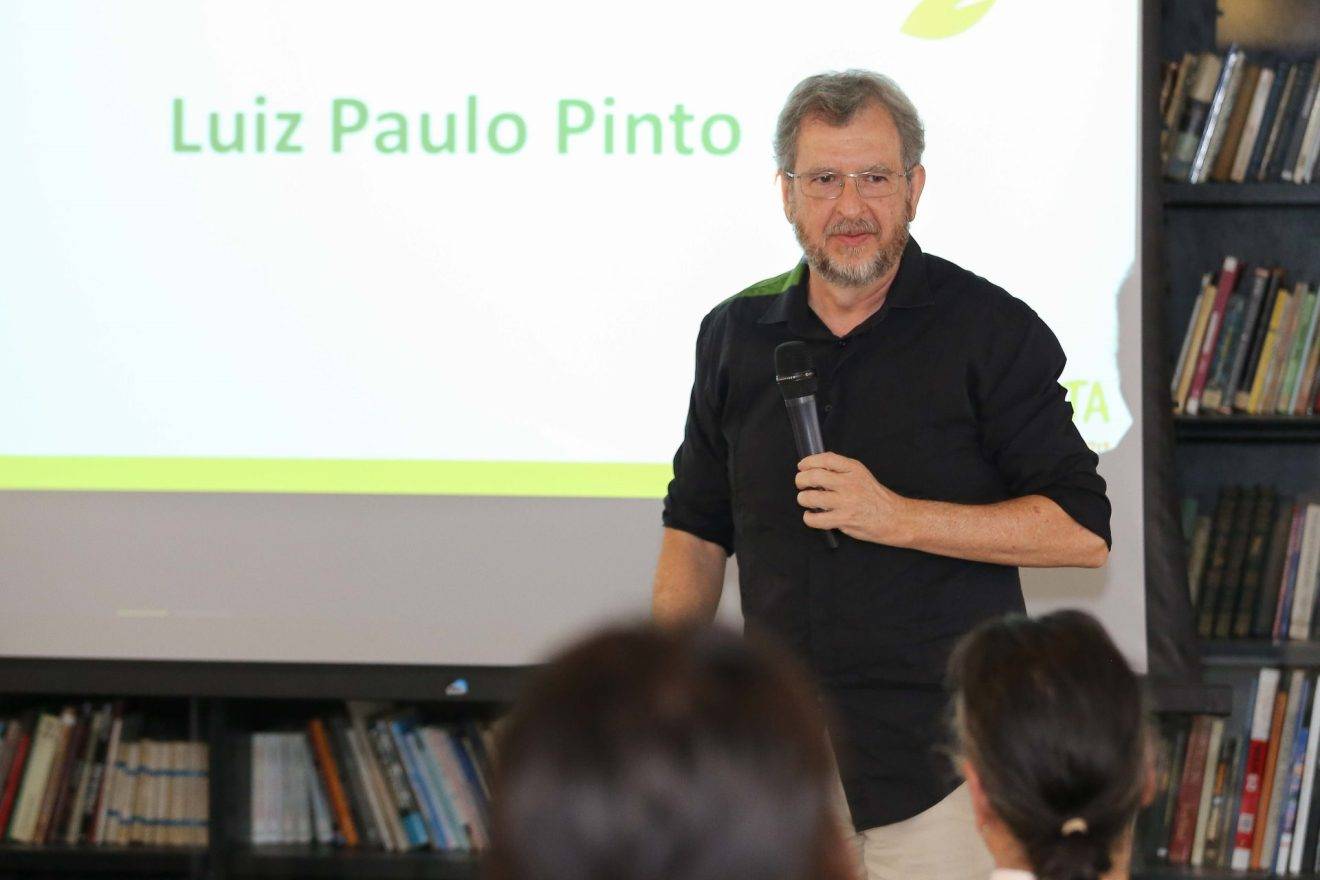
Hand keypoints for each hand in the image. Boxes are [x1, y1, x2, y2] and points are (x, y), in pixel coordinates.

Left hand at [795, 452, 913, 545]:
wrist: (895, 518)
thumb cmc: (876, 498)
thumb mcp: (862, 475)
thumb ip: (841, 470)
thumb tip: (815, 469)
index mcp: (854, 469)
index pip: (826, 459)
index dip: (809, 461)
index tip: (802, 466)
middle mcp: (849, 483)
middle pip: (814, 476)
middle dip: (801, 480)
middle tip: (800, 484)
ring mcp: (846, 502)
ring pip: (811, 497)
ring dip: (803, 499)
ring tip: (806, 500)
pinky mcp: (844, 520)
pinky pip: (816, 519)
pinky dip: (809, 518)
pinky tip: (812, 515)